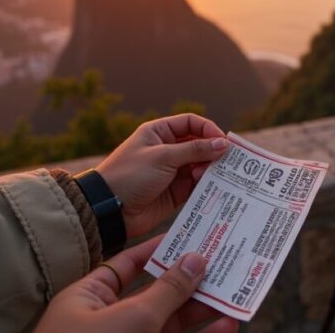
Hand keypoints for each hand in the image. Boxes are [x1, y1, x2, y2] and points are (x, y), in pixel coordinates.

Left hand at [35, 235, 238, 332]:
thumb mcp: (133, 317)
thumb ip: (168, 290)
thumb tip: (196, 259)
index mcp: (90, 298)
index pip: (130, 263)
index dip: (162, 249)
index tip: (193, 237)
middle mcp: (108, 320)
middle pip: (156, 293)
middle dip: (191, 281)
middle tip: (225, 263)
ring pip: (171, 322)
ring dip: (203, 310)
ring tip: (234, 294)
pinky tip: (226, 326)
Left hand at [97, 114, 227, 237]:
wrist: (110, 210)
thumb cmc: (130, 175)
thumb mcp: (162, 157)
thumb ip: (194, 150)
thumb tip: (223, 144)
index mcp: (159, 132)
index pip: (191, 123)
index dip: (208, 129)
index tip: (223, 142)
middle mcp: (167, 149)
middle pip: (199, 144)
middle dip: (212, 152)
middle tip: (224, 162)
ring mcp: (172, 171)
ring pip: (200, 165)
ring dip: (208, 169)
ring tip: (207, 176)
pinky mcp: (175, 192)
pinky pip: (196, 186)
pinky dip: (206, 186)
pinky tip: (212, 188)